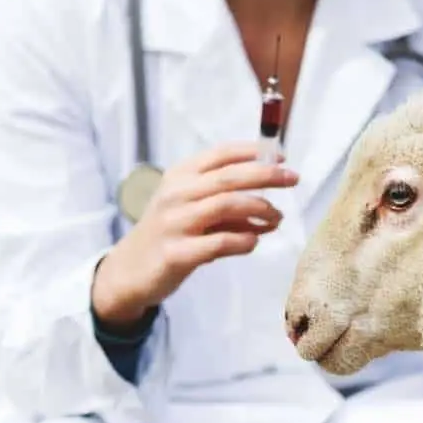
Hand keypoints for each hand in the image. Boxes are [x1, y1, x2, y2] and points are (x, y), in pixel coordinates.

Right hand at [93, 142, 298, 325]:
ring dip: (260, 209)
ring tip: (277, 218)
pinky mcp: (177, 253)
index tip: (281, 156)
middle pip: (228, 177)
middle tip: (293, 178)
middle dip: (266, 175)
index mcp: (179, 176)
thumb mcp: (191, 208)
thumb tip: (272, 208)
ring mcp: (174, 223)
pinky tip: (253, 242)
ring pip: (226, 205)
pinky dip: (244, 240)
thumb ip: (226, 203)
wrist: (129, 270)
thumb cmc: (169, 233)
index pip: (220, 154)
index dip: (253, 152)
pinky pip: (220, 243)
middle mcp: (176, 194)